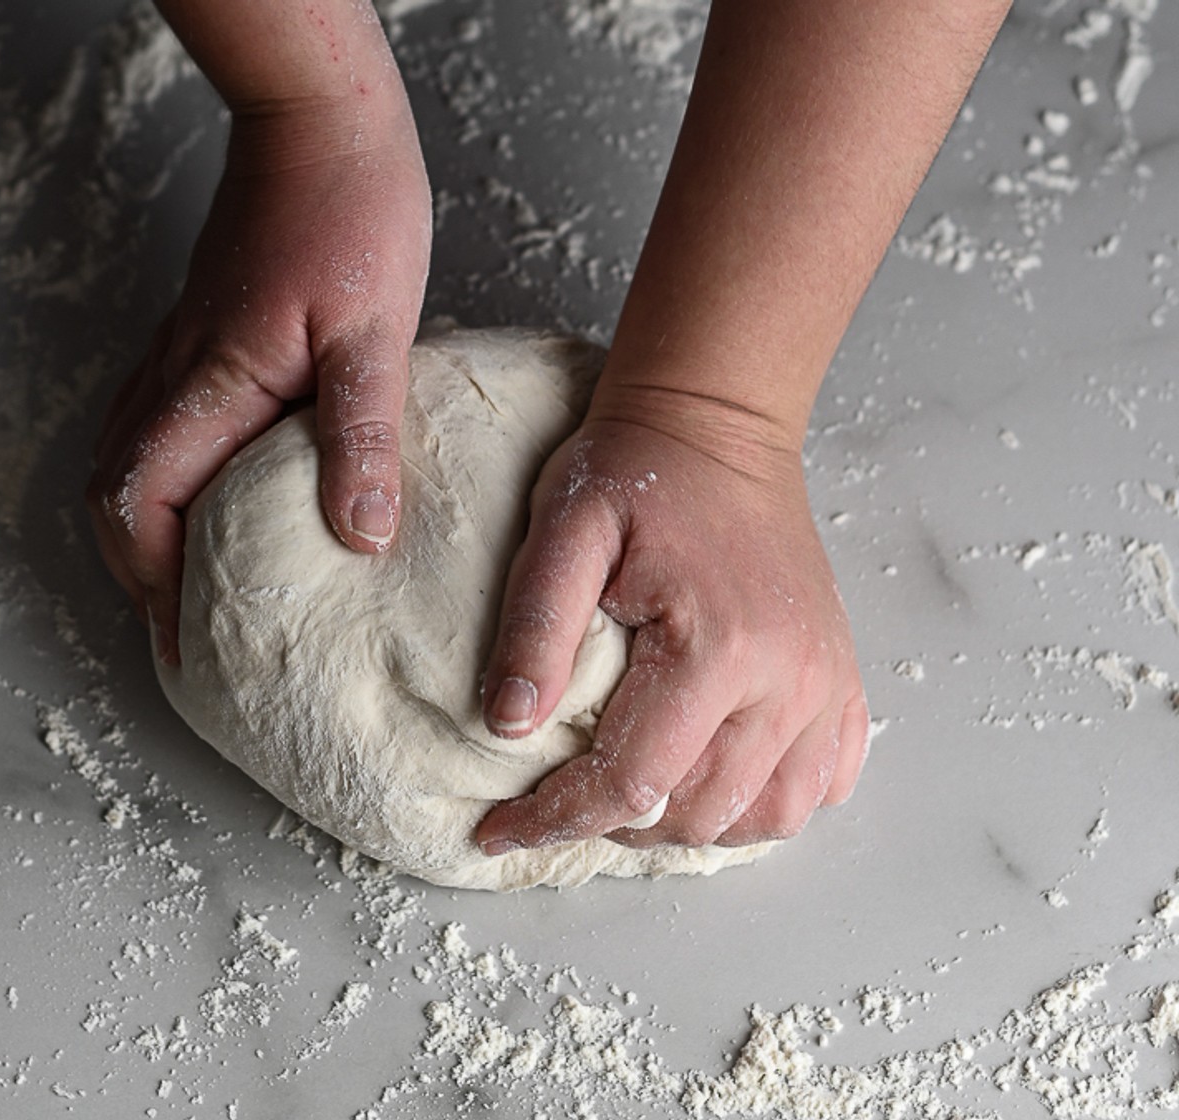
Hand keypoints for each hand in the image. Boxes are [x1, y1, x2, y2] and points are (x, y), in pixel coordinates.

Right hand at [88, 101, 430, 661]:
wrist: (319, 128)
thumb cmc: (350, 214)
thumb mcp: (375, 331)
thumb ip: (362, 434)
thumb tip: (359, 537)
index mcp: (213, 384)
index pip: (144, 506)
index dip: (156, 587)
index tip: (189, 645)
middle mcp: (177, 374)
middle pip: (112, 493)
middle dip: (137, 574)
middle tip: (184, 631)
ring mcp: (178, 353)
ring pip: (124, 461)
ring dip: (143, 532)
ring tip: (189, 585)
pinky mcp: (197, 338)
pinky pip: (153, 426)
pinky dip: (161, 483)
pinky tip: (210, 501)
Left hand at [475, 393, 867, 853]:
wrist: (717, 423)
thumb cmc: (637, 468)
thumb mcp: (564, 530)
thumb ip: (536, 628)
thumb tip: (508, 728)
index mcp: (717, 648)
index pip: (632, 783)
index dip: (557, 819)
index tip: (501, 830)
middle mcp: (787, 680)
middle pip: (697, 814)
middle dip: (615, 825)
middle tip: (561, 799)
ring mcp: (824, 684)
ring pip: (764, 818)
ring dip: (689, 824)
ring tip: (630, 796)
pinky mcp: (840, 680)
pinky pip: (822, 785)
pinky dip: (764, 804)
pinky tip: (713, 777)